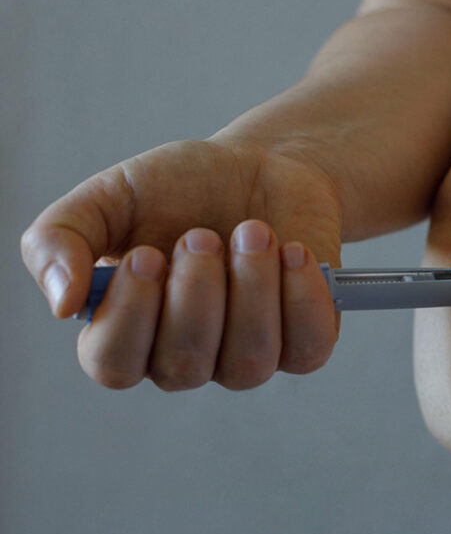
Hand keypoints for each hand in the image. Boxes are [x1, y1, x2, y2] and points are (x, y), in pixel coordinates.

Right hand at [21, 136, 342, 389]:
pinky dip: (303, 299)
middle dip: (197, 292)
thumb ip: (61, 237)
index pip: (113, 365)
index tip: (148, 253)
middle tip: (203, 233)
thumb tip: (62, 302)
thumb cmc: (181, 188)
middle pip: (184, 365)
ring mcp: (247, 356)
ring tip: (254, 231)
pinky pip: (307, 351)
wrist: (261, 167)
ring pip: (248, 363)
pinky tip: (294, 252)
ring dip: (253, 290)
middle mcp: (187, 356)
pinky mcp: (302, 343)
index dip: (130, 316)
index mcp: (128, 331)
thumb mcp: (109, 196)